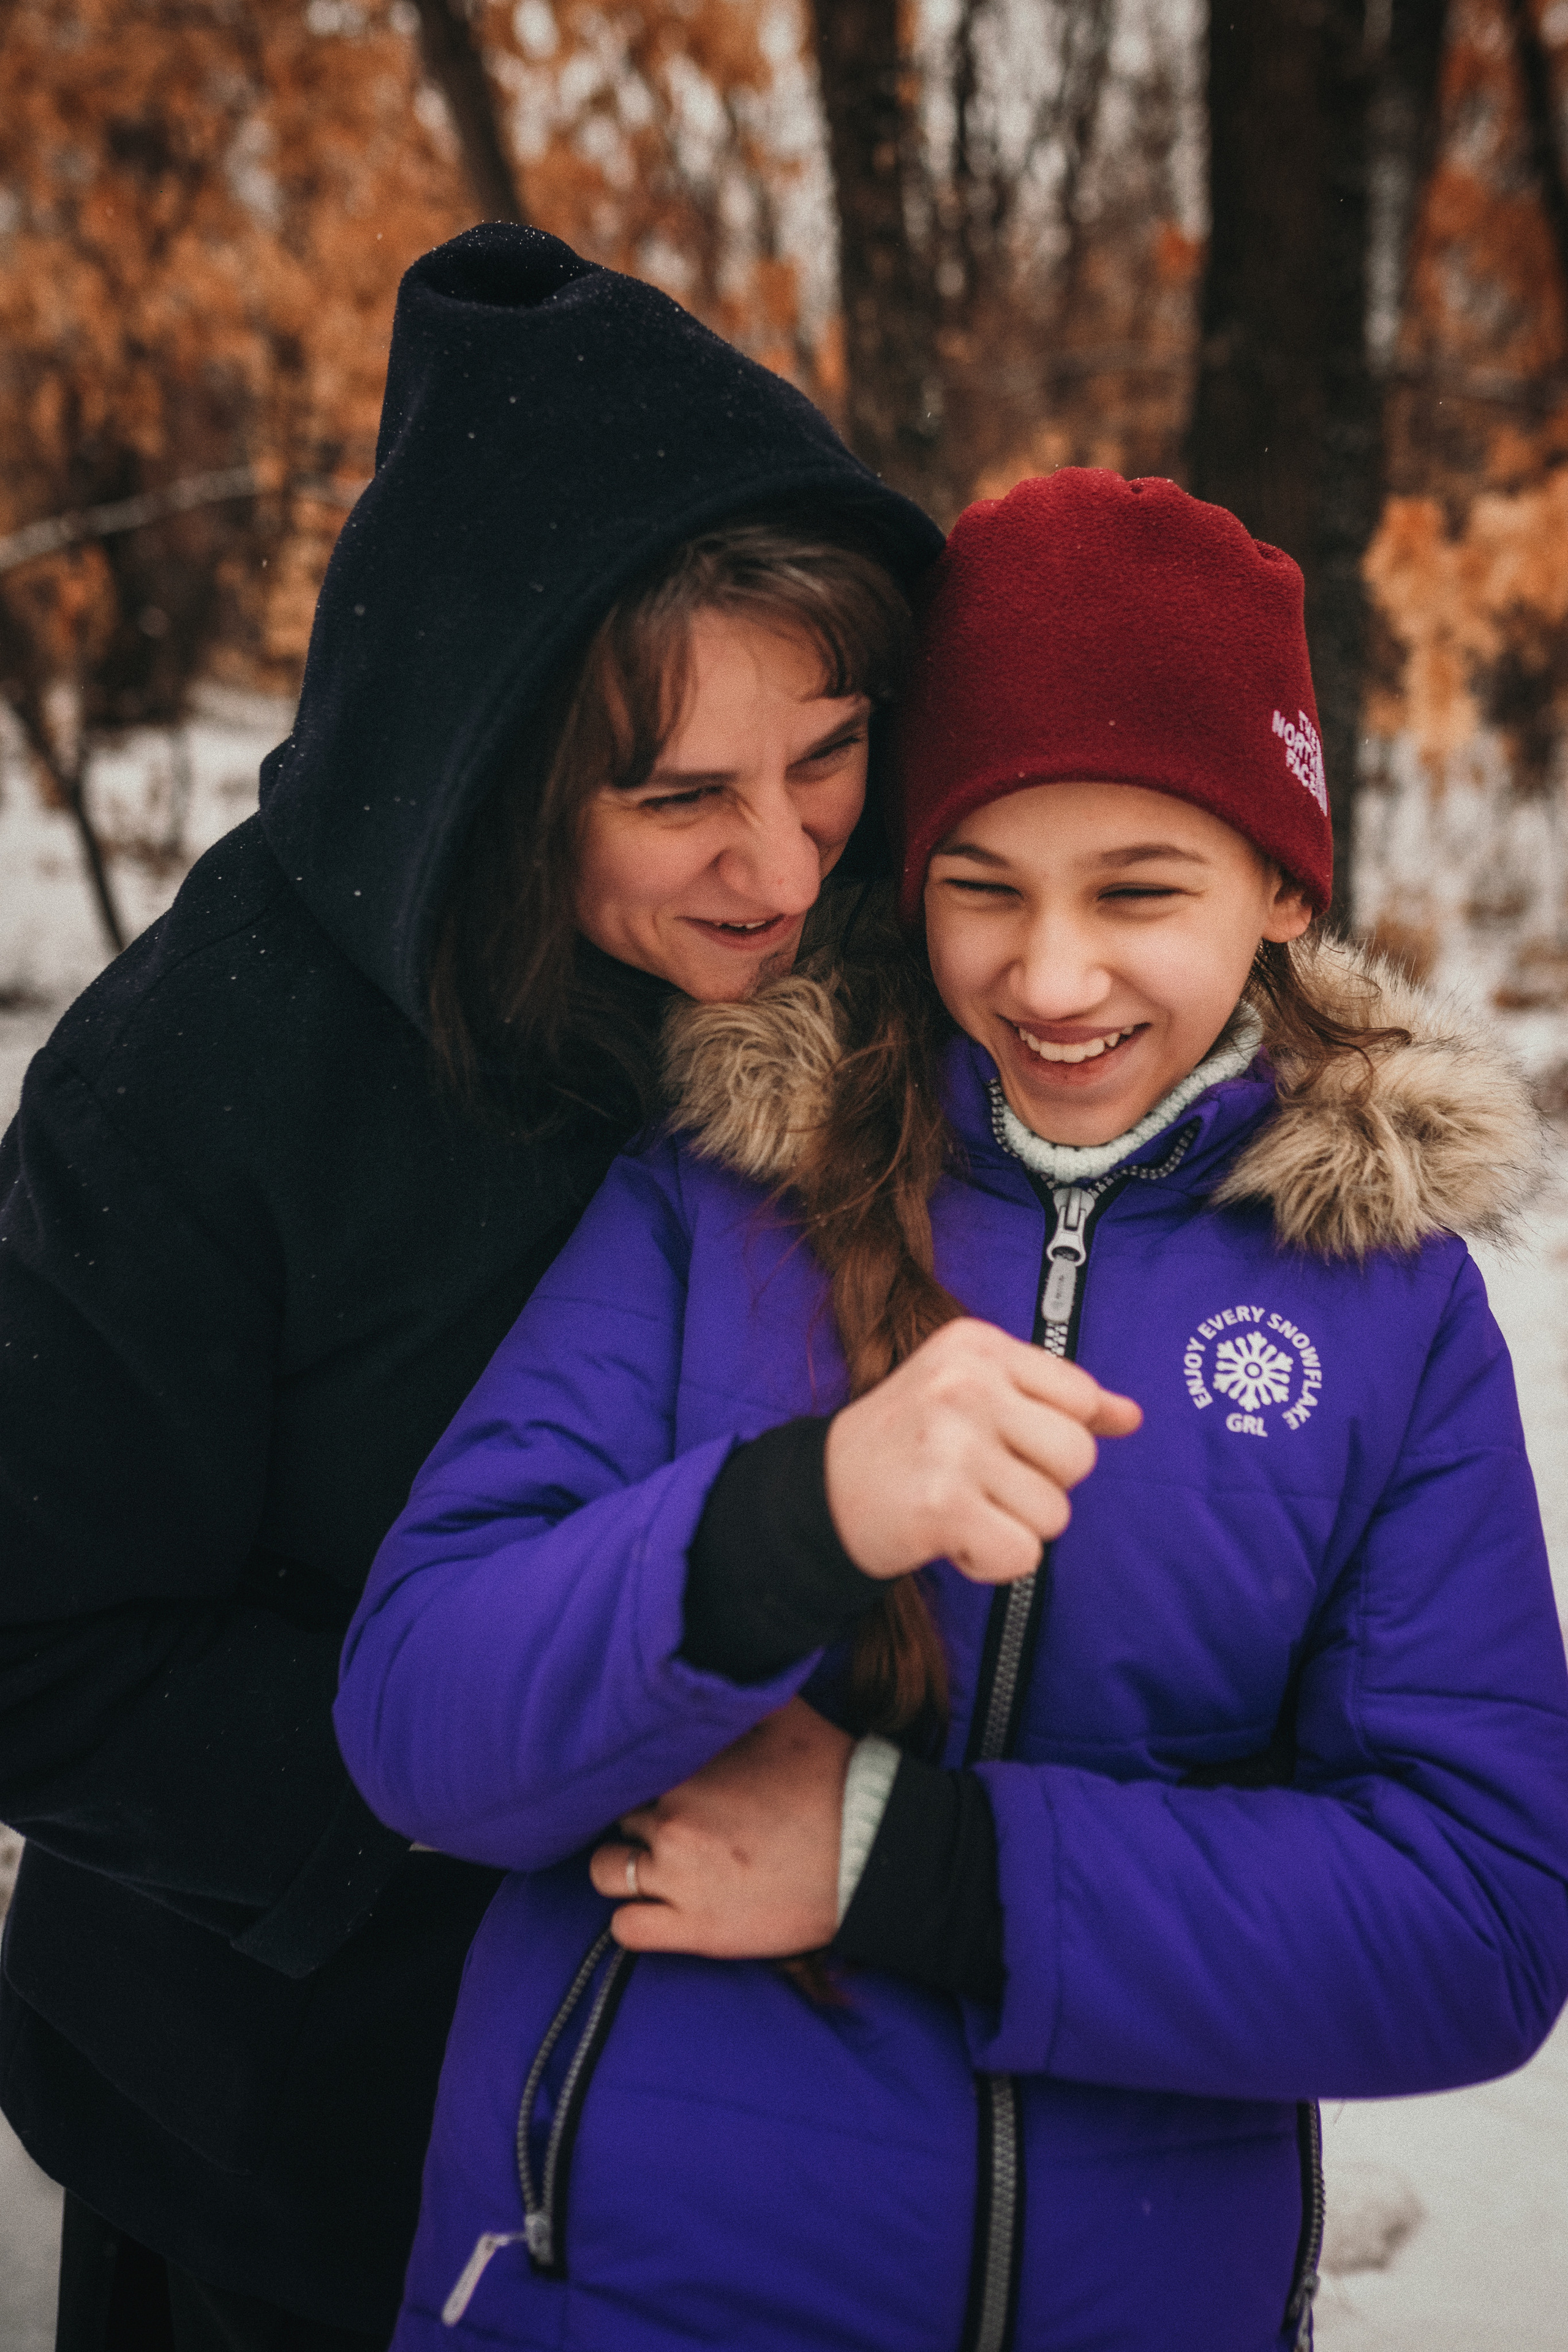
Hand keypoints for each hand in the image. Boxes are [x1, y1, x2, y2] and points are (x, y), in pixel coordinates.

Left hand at [588, 1699, 850, 1956]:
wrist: (870, 1851)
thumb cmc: (831, 1780)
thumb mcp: (786, 1715)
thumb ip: (740, 1691)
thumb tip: (719, 1658)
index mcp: (689, 1767)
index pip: (628, 1765)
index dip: (643, 1773)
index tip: (662, 1781)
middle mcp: (674, 1821)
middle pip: (618, 1814)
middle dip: (639, 1817)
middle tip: (671, 1823)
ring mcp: (681, 1879)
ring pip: (604, 1871)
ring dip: (623, 1867)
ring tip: (656, 1865)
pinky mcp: (695, 1930)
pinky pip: (626, 1929)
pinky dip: (634, 1920)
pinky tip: (657, 1908)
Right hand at [824, 1316, 1140, 1585]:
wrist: (822, 1492)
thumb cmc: (911, 1441)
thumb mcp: (977, 1393)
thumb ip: (1055, 1399)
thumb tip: (1131, 1416)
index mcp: (975, 1346)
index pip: (1080, 1396)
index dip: (1053, 1436)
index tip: (1005, 1442)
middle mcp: (965, 1384)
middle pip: (1079, 1456)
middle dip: (1042, 1484)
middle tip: (984, 1480)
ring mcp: (952, 1443)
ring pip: (1055, 1513)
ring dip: (1014, 1526)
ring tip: (962, 1505)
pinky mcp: (943, 1506)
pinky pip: (1024, 1554)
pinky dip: (992, 1560)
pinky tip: (950, 1535)